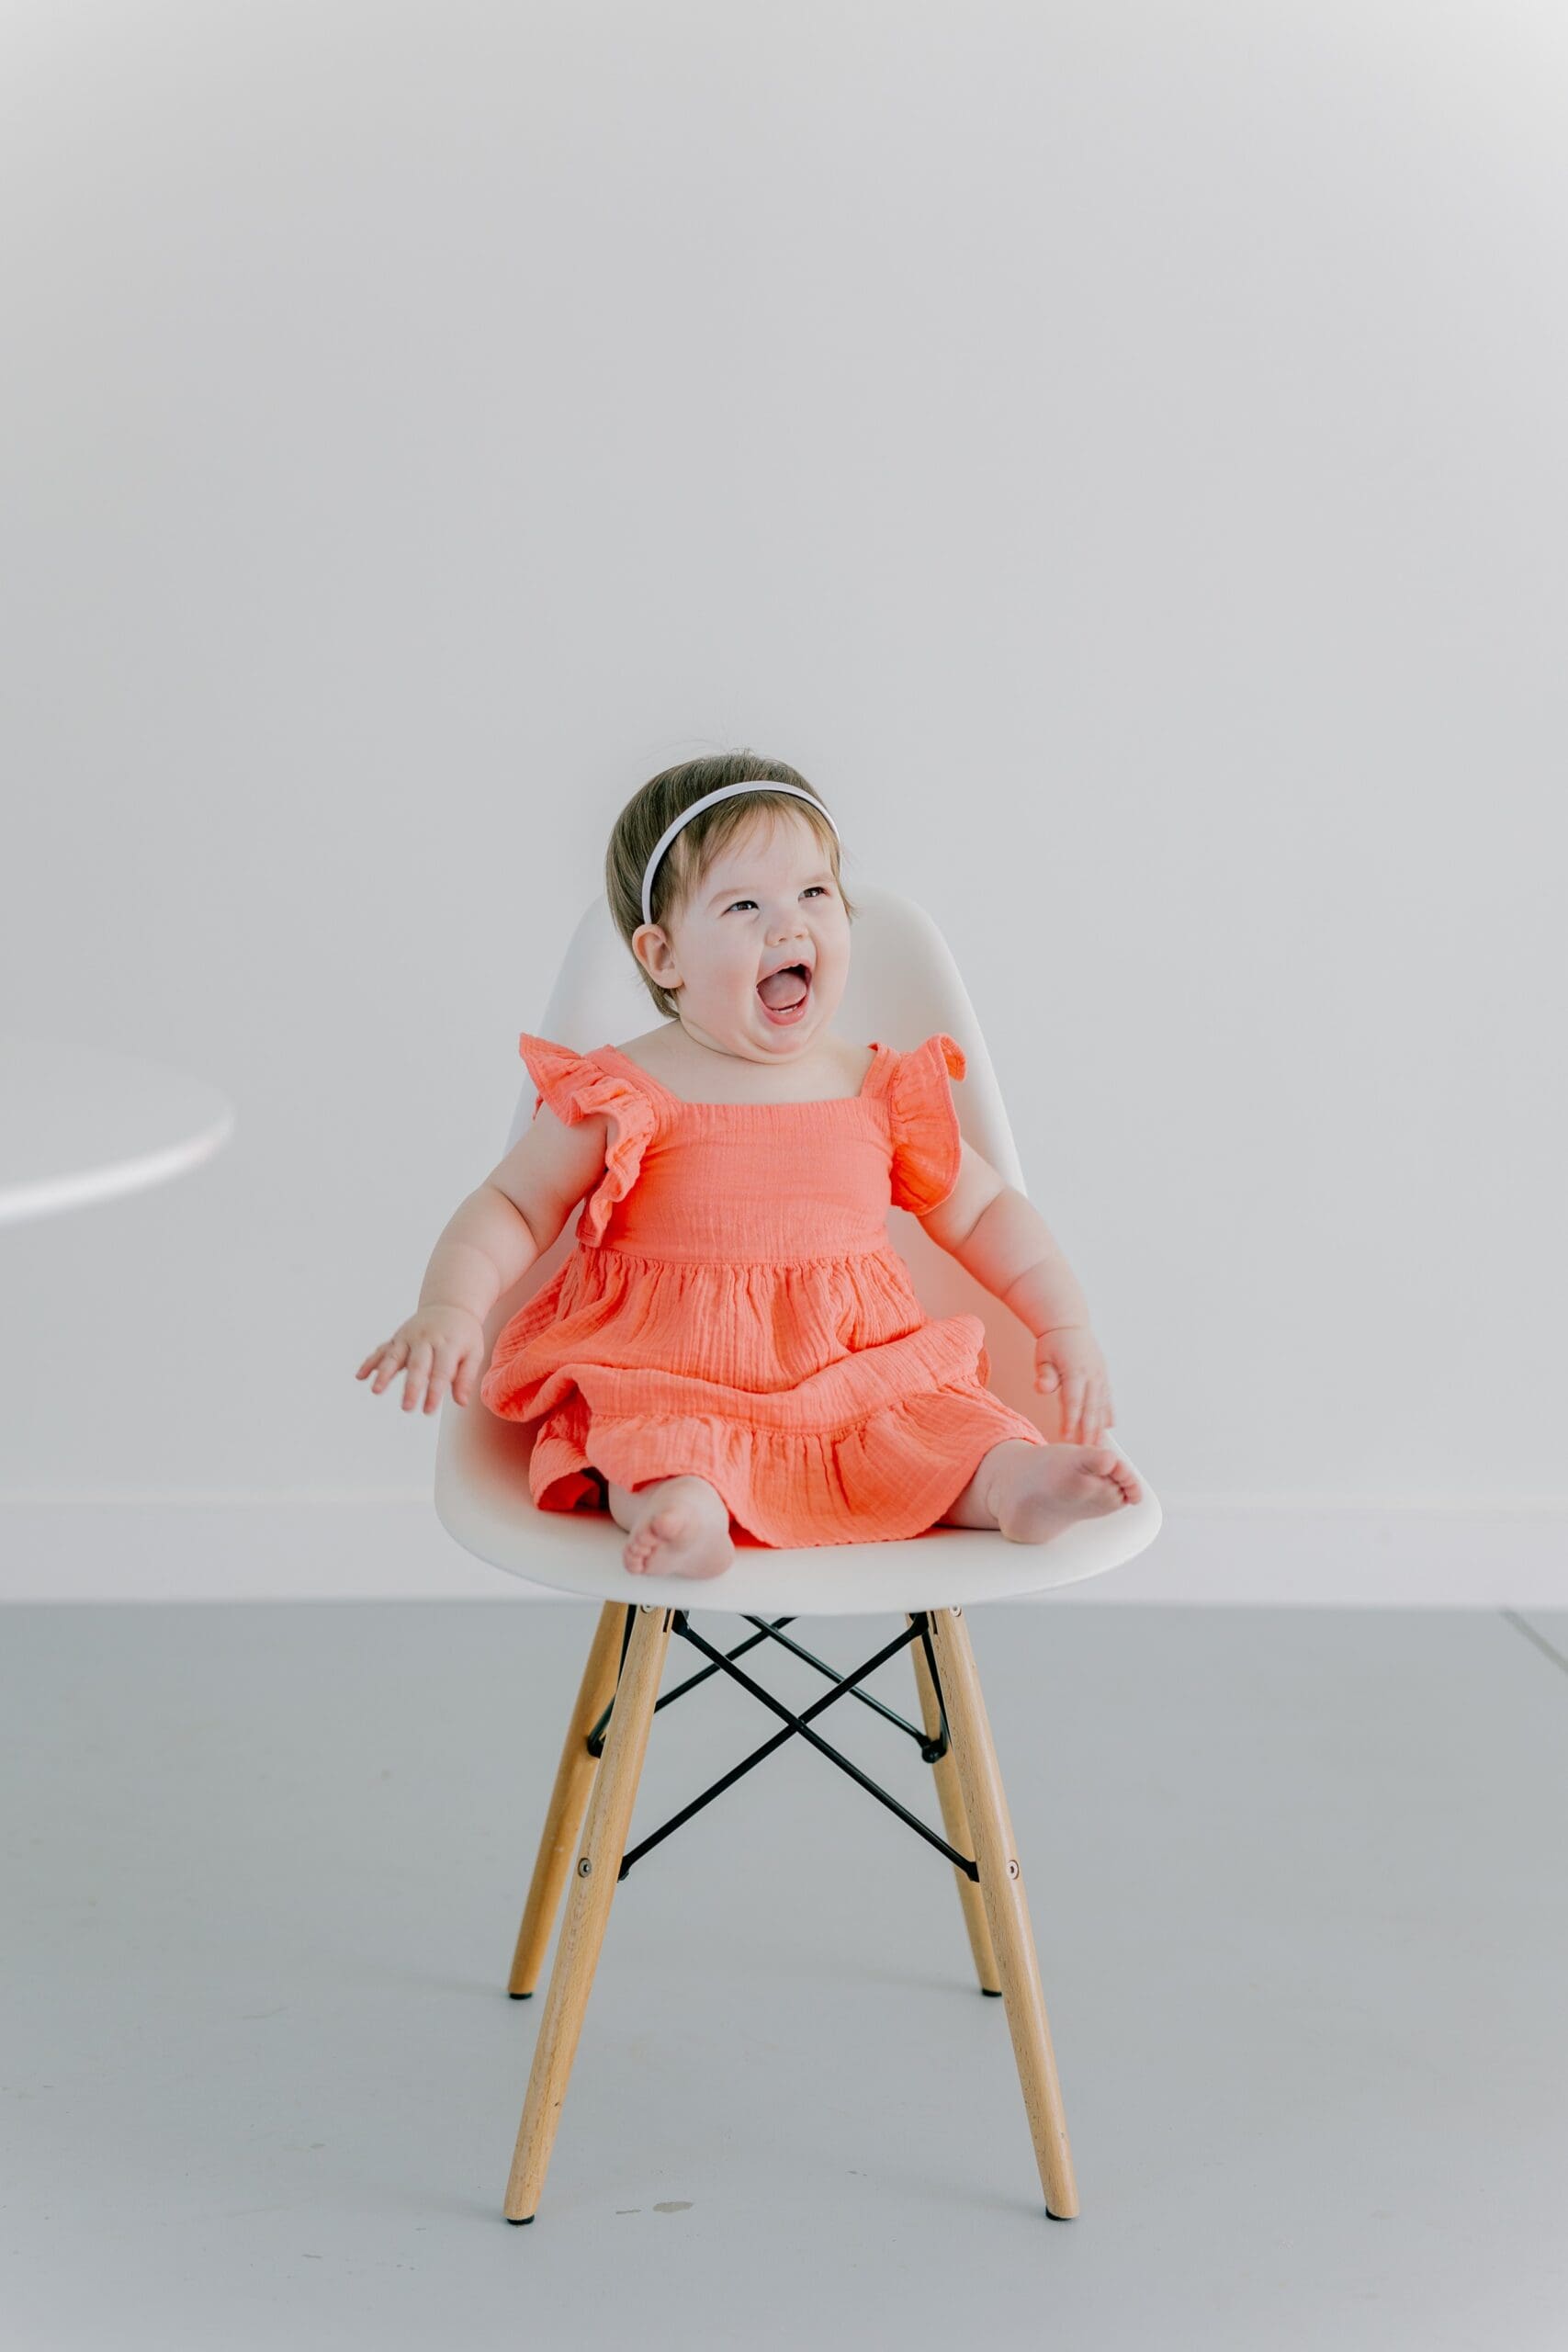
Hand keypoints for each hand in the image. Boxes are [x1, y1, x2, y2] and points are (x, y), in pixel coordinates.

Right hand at [356, 1304, 486, 1415]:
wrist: (449, 1305)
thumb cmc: (463, 1335)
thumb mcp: (473, 1353)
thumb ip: (466, 1377)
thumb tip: (461, 1402)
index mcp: (448, 1344)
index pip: (440, 1372)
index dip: (434, 1393)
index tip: (428, 1411)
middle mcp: (426, 1340)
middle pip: (417, 1365)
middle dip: (411, 1387)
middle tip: (406, 1408)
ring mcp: (409, 1337)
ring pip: (394, 1356)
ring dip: (384, 1374)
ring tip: (376, 1391)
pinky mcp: (397, 1338)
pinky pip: (382, 1350)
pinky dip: (371, 1362)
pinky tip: (360, 1376)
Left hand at [1033, 1323, 1114, 1445]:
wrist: (1069, 1326)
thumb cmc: (1053, 1343)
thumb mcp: (1043, 1356)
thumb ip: (1045, 1375)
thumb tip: (1042, 1388)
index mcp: (1076, 1371)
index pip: (1073, 1401)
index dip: (1070, 1421)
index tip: (1066, 1439)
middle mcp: (1092, 1376)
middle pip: (1091, 1409)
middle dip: (1088, 1432)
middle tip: (1085, 1453)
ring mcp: (1101, 1377)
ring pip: (1102, 1408)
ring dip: (1100, 1428)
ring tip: (1097, 1448)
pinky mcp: (1104, 1378)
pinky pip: (1107, 1400)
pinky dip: (1108, 1415)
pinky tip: (1108, 1429)